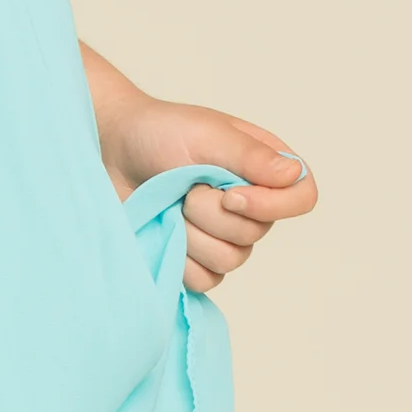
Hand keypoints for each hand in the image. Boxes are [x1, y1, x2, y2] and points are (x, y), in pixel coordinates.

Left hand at [98, 85, 317, 293]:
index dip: (273, 206)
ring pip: (229, 260)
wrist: (109, 152)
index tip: (231, 195)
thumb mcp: (206, 134)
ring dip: (192, 234)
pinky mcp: (195, 258)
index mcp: (263, 168)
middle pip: (255, 234)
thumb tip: (292, 176)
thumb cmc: (159, 133)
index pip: (302, 197)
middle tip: (183, 188)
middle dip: (211, 214)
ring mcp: (222, 234)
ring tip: (170, 206)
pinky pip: (205, 279)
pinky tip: (164, 230)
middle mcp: (251, 204)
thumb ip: (249, 156)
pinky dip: (180, 259)